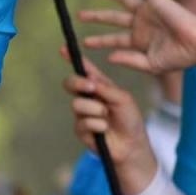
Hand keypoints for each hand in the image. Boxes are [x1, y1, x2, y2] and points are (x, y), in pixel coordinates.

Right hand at [61, 52, 158, 194]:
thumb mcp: (123, 99)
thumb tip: (89, 79)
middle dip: (78, 84)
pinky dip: (97, 125)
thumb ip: (106, 89)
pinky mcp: (80, 129)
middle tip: (91, 88)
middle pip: (70, 84)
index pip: (84, 70)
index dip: (72, 59)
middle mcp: (88, 97)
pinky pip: (82, 122)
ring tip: (107, 117)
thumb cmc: (130, 119)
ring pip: (77, 105)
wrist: (132, 145)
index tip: (63, 49)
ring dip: (95, 110)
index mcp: (99, 86)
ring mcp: (82, 113)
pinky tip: (105, 129)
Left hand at [78, 0, 195, 74]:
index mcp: (139, 40)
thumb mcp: (152, 64)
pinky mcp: (158, 0)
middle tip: (80, 15)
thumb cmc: (179, 57)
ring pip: (125, 0)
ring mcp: (149, 11)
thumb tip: (109, 58)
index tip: (84, 43)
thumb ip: (130, 61)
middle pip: (113, 18)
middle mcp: (141, 24)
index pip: (114, 39)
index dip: (99, 41)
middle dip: (96, 17)